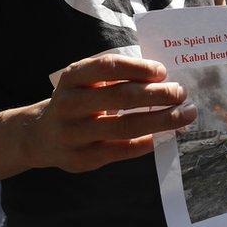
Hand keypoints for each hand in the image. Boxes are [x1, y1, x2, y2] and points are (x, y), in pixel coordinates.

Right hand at [22, 55, 195, 173]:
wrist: (41, 135)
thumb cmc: (80, 100)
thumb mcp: (87, 80)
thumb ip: (118, 76)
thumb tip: (166, 79)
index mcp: (73, 77)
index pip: (107, 67)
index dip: (138, 68)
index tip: (162, 71)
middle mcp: (69, 104)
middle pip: (121, 97)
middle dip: (158, 94)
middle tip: (181, 93)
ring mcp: (73, 134)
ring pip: (125, 127)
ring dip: (162, 120)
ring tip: (186, 114)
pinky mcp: (80, 159)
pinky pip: (122, 150)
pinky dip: (148, 142)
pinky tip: (166, 136)